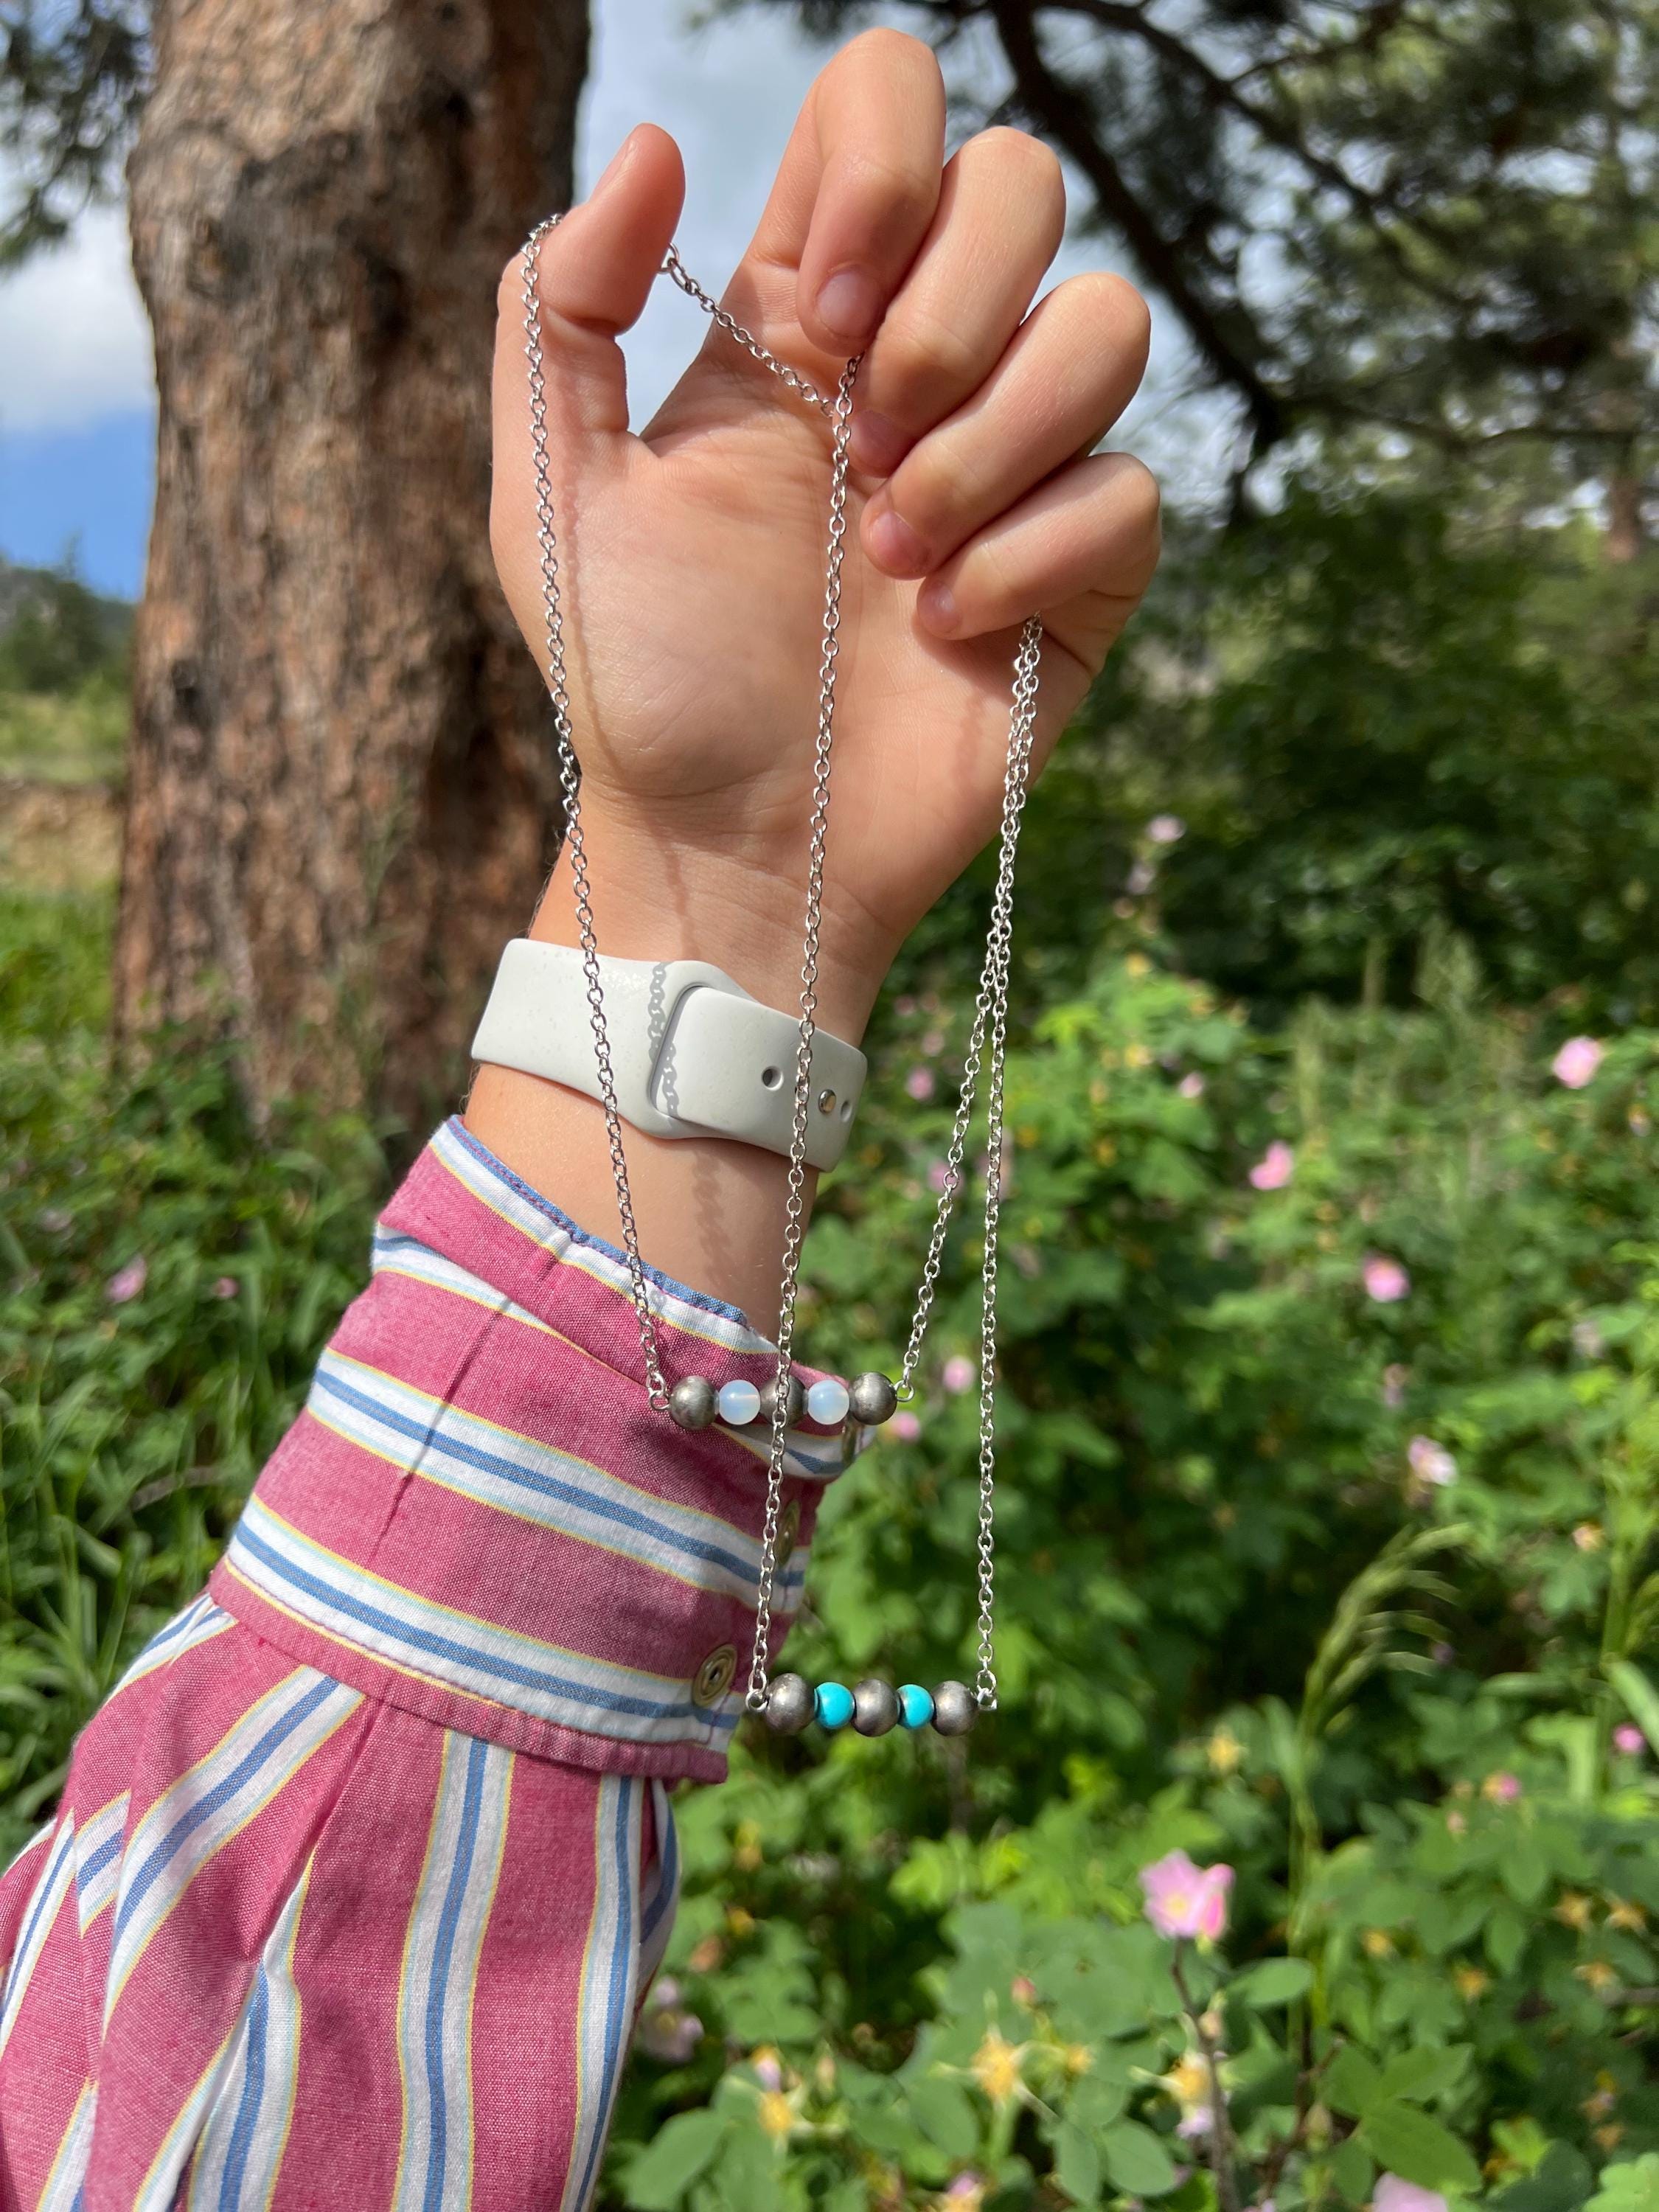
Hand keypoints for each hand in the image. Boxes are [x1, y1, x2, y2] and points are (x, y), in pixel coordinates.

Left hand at [488, 28, 1158, 1037]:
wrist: (728, 853)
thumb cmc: (639, 688)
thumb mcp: (554, 497)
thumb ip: (562, 307)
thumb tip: (661, 140)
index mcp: (799, 321)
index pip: (886, 109)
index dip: (884, 159)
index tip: (829, 304)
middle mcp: (917, 370)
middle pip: (1026, 180)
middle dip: (955, 305)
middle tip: (864, 447)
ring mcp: (1010, 470)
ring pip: (1108, 324)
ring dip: (996, 441)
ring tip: (897, 560)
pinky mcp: (1079, 576)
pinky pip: (1133, 492)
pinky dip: (1037, 556)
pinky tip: (948, 631)